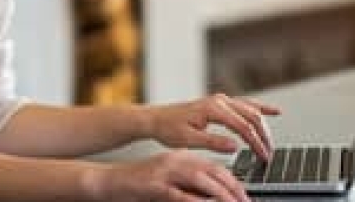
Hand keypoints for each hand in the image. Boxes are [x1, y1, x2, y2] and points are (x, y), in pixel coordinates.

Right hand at [98, 150, 251, 201]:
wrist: (109, 181)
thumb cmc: (139, 184)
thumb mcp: (170, 182)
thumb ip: (191, 186)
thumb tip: (215, 195)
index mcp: (181, 158)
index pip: (215, 168)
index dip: (234, 184)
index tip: (244, 197)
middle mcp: (175, 160)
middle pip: (213, 172)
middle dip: (234, 190)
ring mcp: (164, 171)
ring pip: (202, 180)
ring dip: (221, 195)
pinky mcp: (154, 184)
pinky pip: (181, 194)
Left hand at [142, 94, 280, 160]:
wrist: (155, 119)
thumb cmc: (168, 128)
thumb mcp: (188, 140)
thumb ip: (213, 142)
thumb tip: (235, 146)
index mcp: (212, 108)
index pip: (243, 126)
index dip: (256, 142)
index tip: (263, 156)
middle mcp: (218, 101)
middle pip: (251, 116)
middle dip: (262, 136)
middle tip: (268, 154)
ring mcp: (219, 100)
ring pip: (250, 110)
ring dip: (263, 126)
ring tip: (270, 143)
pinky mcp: (219, 103)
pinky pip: (244, 104)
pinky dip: (260, 108)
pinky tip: (273, 112)